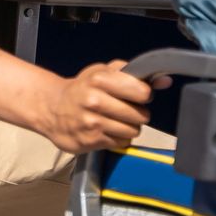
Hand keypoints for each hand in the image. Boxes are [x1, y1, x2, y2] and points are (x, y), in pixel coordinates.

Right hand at [35, 60, 168, 153]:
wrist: (51, 108)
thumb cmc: (81, 89)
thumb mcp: (101, 72)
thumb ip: (132, 73)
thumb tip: (164, 81)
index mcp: (99, 79)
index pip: (142, 92)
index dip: (143, 95)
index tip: (136, 95)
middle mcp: (94, 100)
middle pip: (140, 115)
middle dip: (137, 113)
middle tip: (124, 110)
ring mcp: (92, 122)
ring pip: (133, 131)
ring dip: (128, 127)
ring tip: (114, 120)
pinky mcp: (91, 141)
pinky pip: (121, 143)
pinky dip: (117, 138)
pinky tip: (105, 130)